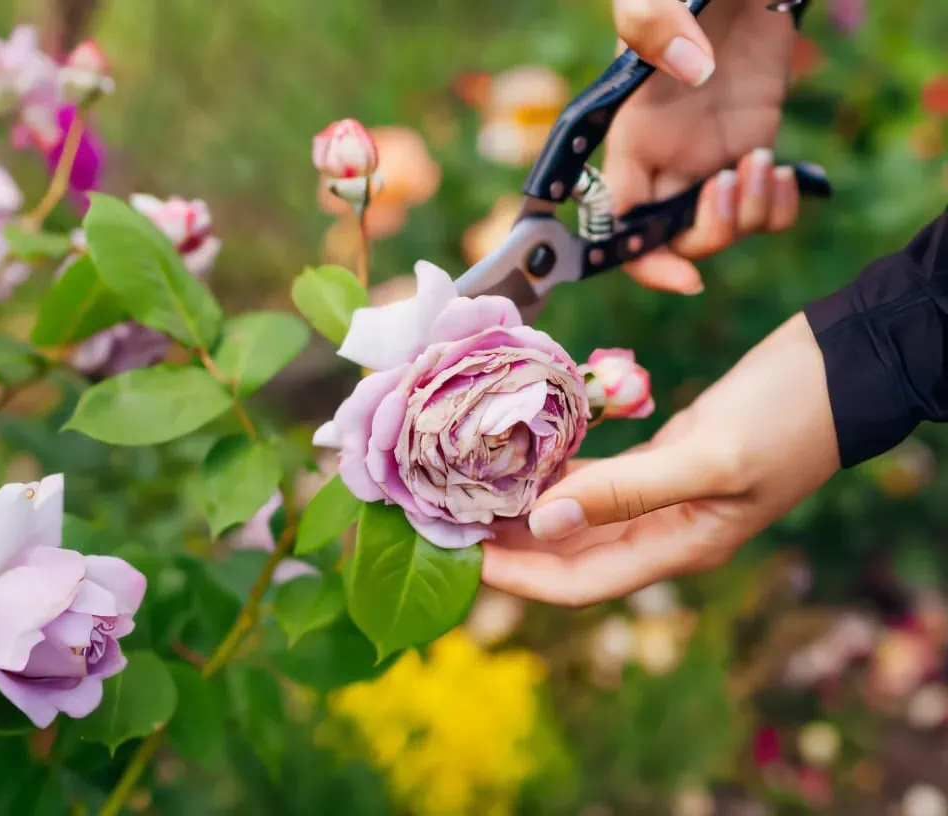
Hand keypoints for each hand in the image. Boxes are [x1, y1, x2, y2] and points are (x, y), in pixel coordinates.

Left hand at [481, 313, 839, 604]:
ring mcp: (660, 495)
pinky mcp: (661, 458)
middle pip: (563, 554)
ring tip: (462, 484)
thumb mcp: (709, 458)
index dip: (513, 577)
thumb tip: (541, 522)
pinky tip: (515, 447)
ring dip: (522, 502)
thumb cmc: (787, 417)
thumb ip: (626, 492)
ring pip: (573, 512)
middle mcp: (660, 531)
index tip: (454, 552)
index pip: (575, 583)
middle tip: (439, 516)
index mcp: (675, 547)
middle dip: (504, 542)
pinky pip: (593, 474)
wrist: (842, 366)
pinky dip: (554, 465)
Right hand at [607, 0, 800, 293]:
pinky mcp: (751, 150)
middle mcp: (666, 162)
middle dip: (711, 233)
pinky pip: (763, 210)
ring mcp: (709, 160)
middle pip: (676, 241)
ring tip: (764, 160)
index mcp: (631, 140)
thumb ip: (654, 27)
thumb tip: (693, 67)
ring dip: (751, 214)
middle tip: (735, 181)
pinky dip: (780, 207)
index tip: (684, 276)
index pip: (620, 225)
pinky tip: (787, 173)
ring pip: (723, 231)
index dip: (644, 262)